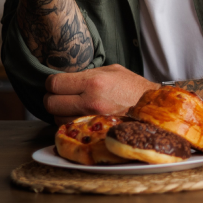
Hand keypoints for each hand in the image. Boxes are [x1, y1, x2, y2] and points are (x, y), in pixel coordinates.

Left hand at [44, 64, 160, 124]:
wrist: (152, 108)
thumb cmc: (133, 87)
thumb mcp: (111, 70)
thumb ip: (88, 74)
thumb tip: (69, 77)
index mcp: (93, 82)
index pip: (54, 84)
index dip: (51, 84)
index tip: (55, 84)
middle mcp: (91, 102)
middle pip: (51, 103)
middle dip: (52, 99)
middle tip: (59, 96)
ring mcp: (93, 119)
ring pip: (58, 119)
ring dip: (60, 113)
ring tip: (71, 107)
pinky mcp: (95, 131)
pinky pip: (71, 129)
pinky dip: (70, 124)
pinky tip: (78, 117)